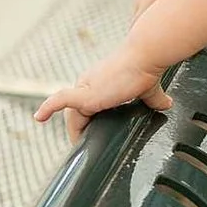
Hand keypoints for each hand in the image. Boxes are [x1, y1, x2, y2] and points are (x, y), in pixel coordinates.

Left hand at [33, 51, 172, 144]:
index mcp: (97, 82)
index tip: (90, 138)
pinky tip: (39, 117)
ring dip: (74, 132)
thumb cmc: (146, 68)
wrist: (146, 56)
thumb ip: (154, 99)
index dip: (85, 123)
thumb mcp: (147, 90)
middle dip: (80, 132)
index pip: (84, 107)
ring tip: (81, 148)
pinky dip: (48, 107)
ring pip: (71, 115)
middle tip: (86, 149)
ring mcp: (84, 87)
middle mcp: (86, 83)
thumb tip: (167, 104)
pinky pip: (60, 100)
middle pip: (75, 114)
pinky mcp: (85, 93)